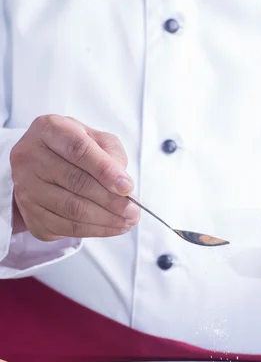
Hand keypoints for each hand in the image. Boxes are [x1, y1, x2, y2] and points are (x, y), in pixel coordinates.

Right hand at [10, 114, 139, 239]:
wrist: (41, 165)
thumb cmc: (73, 149)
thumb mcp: (95, 139)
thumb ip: (111, 155)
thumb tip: (123, 186)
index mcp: (48, 130)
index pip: (78, 150)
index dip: (105, 170)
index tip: (128, 187)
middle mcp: (29, 157)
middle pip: (76, 182)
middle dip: (111, 200)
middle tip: (134, 210)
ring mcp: (26, 187)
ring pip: (72, 209)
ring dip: (106, 219)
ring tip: (128, 221)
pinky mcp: (30, 214)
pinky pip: (66, 227)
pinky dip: (94, 231)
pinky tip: (112, 228)